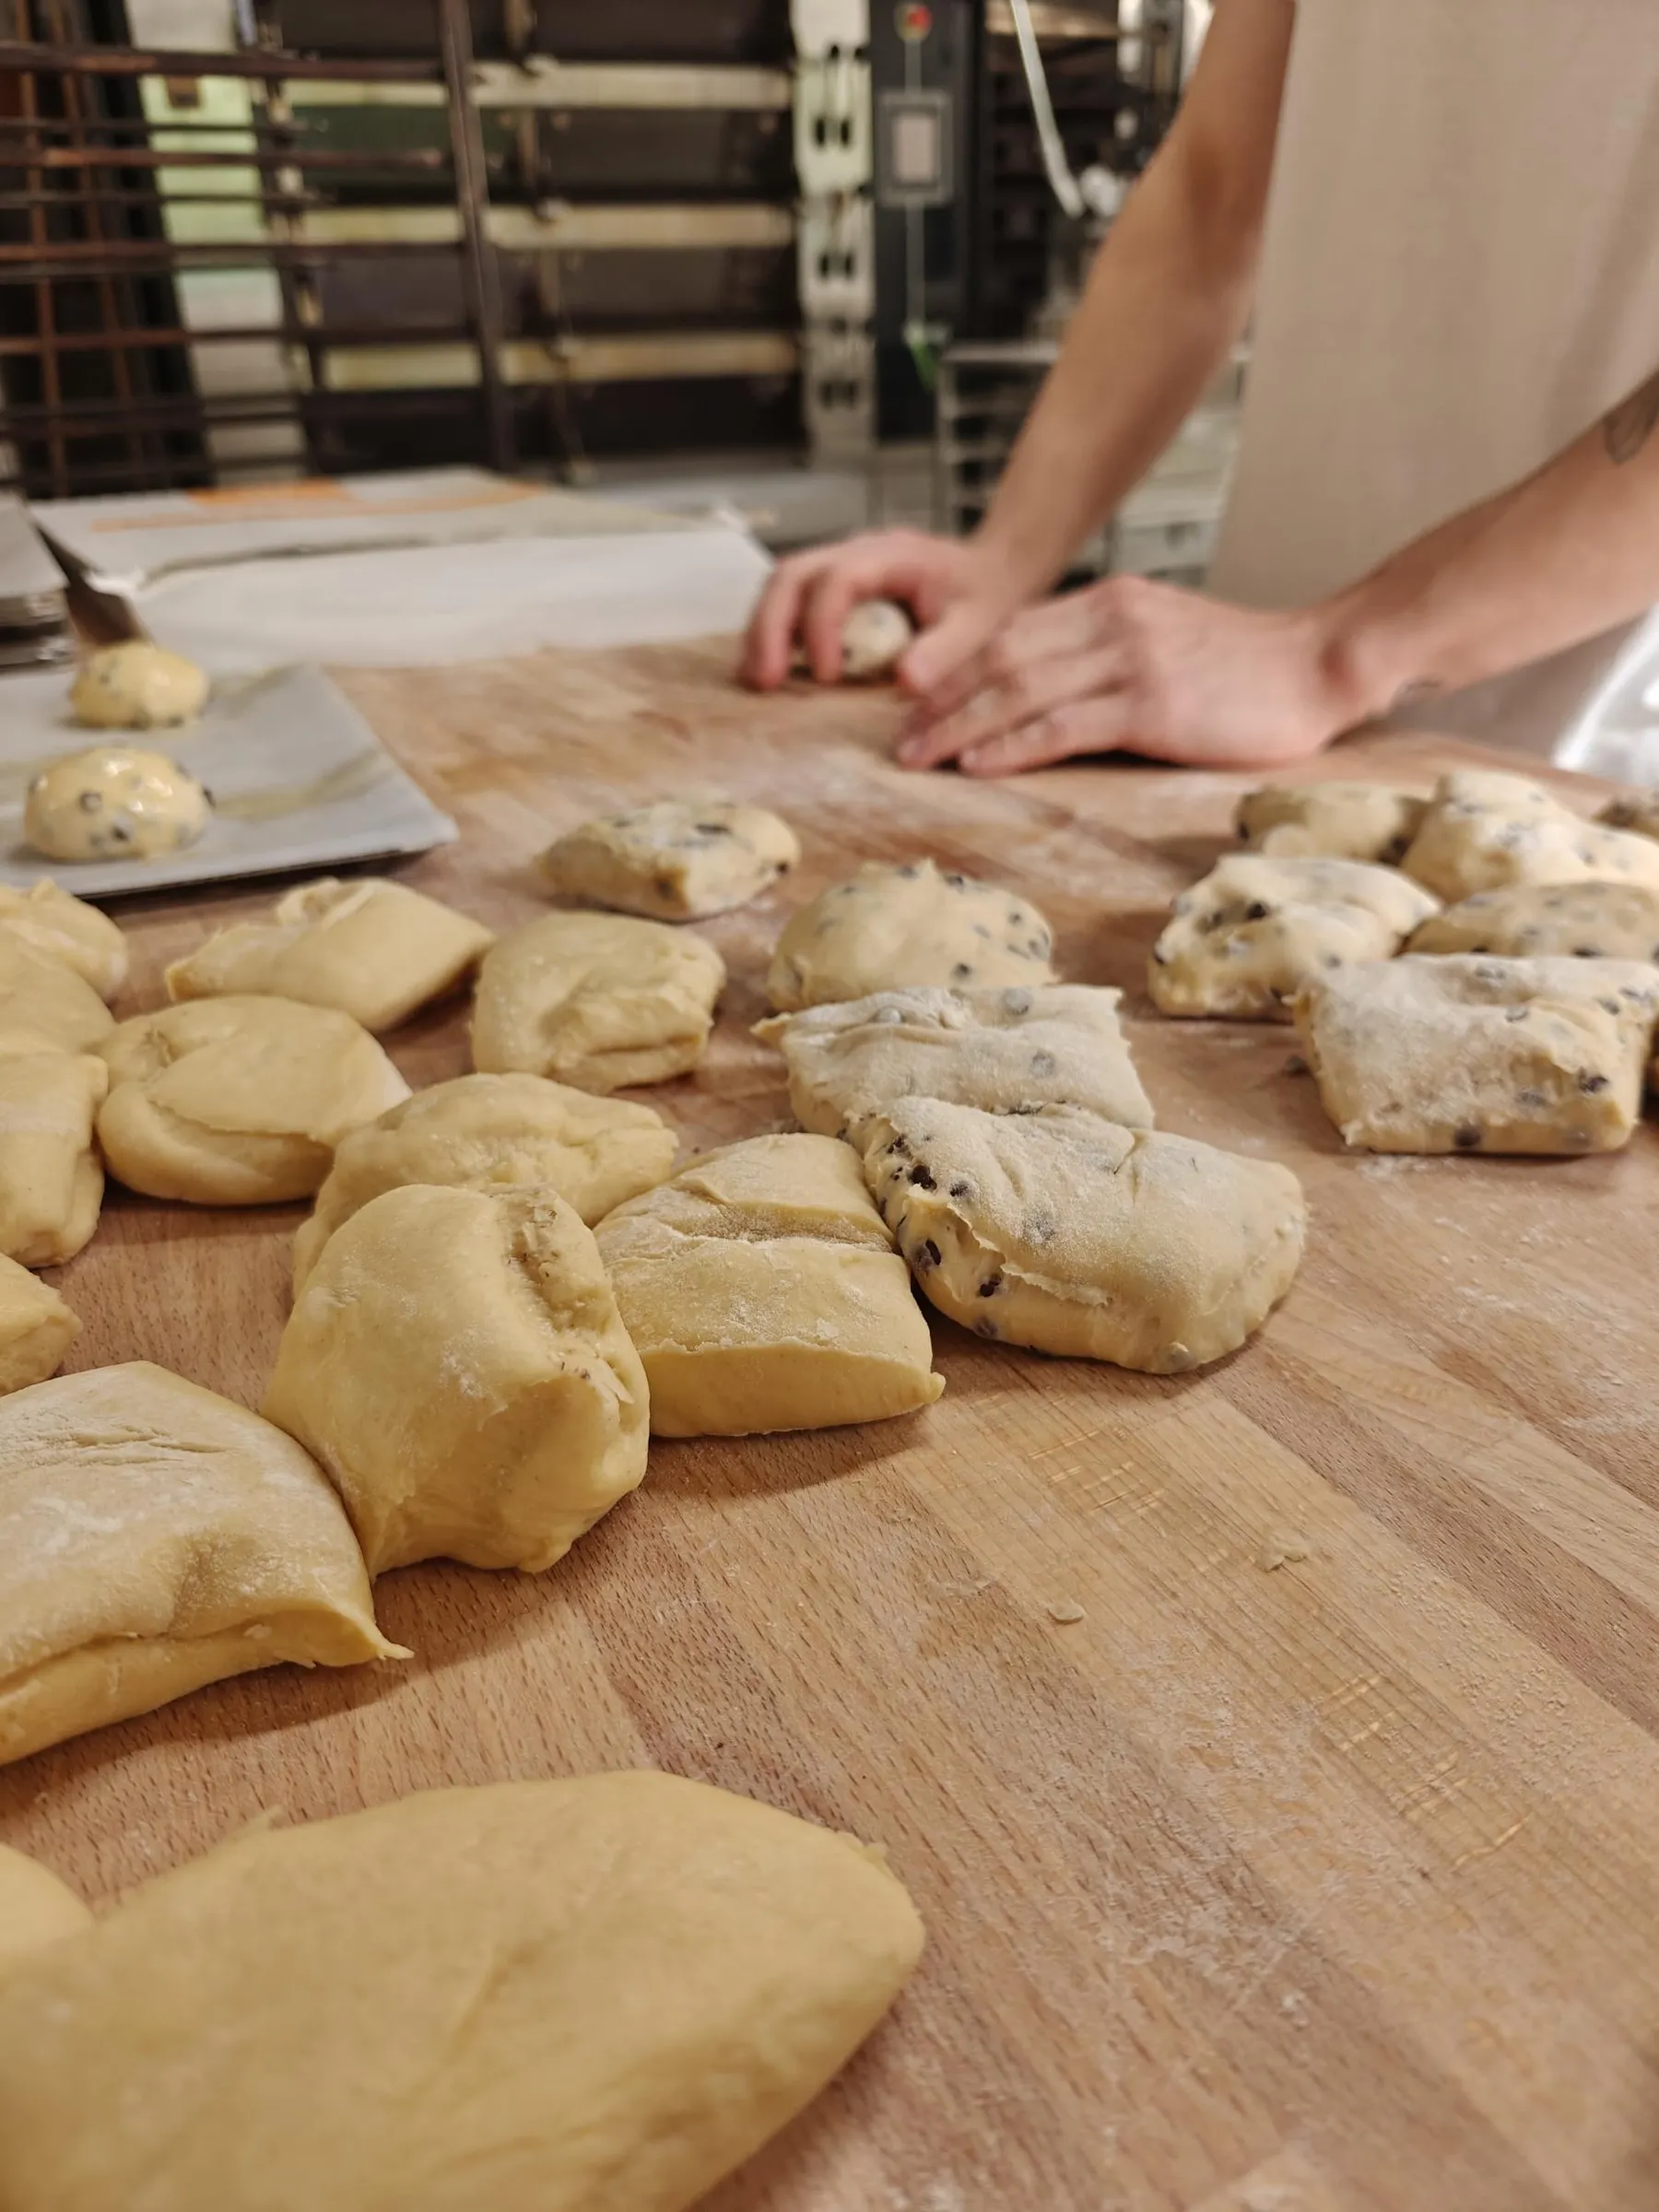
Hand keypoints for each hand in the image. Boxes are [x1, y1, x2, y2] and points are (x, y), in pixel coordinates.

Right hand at [739, 529, 1024, 690]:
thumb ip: (944, 651)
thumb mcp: (977, 625)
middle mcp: (856, 550)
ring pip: (780, 585)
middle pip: (790, 575)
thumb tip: (905, 683)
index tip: (827, 676)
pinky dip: (774, 632)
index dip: (822, 627)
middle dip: (770, 628)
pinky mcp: (832, 583)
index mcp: (891, 555)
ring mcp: (840, 563)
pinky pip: (790, 599)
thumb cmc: (983, 594)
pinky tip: (772, 668)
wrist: (990, 570)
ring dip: (762, 631)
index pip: (838, 580)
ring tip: (757, 680)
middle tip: (763, 681)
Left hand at [896, 574, 1365, 775]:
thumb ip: (1108, 653)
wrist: (1321, 666)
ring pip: (1021, 691)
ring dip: (960, 726)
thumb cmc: (1249, 670)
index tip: (916, 705)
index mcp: (1112, 603)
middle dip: (941, 700)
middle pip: (1002, 659)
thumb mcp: (1166, 640)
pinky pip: (1062, 726)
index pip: (1012, 633)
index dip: (955, 670)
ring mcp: (1132, 660)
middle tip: (899, 740)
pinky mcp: (1153, 704)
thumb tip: (1047, 693)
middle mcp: (1114, 622)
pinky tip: (976, 764)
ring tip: (920, 757)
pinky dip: (1011, 745)